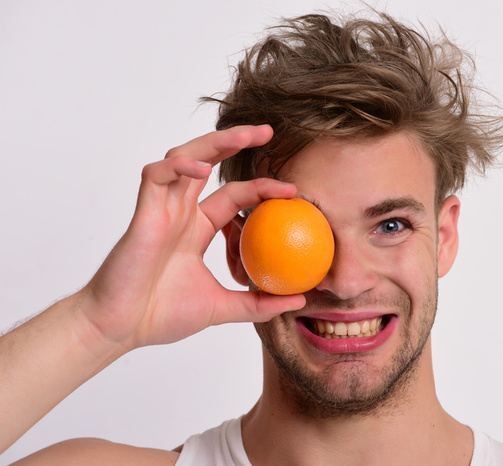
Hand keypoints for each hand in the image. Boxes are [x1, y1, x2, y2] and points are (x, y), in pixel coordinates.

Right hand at [80, 124, 304, 351]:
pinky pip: (157, 175)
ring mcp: (161, 209)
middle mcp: (180, 212)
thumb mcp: (222, 308)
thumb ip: (258, 303)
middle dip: (237, 141)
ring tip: (245, 135)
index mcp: (197, 228)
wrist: (120, 328)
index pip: (235, 195)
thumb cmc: (160, 316)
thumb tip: (299, 300)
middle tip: (268, 131)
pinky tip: (201, 169)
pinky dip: (178, 166)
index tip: (293, 191)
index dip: (262, 188)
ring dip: (214, 143)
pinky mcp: (143, 212)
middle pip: (210, 162)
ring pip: (184, 157)